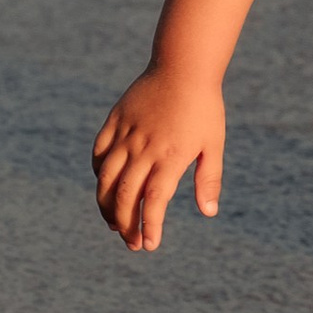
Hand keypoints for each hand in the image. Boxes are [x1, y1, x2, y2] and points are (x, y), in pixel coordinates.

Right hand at [92, 66, 225, 250]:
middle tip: (132, 243)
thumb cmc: (204, 108)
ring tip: (115, 224)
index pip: (154, 201)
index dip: (150, 226)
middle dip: (126, 224)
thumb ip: (208, 179)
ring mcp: (126, 135)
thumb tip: (208, 212)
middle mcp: (144, 148)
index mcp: (171, 156)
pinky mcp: (114, 122)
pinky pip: (99, 154)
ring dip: (107, 206)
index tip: (149, 245)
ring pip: (106, 179)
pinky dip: (99, 175)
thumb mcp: (213, 144)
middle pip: (126, 195)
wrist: (182, 67)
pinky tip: (106, 188)